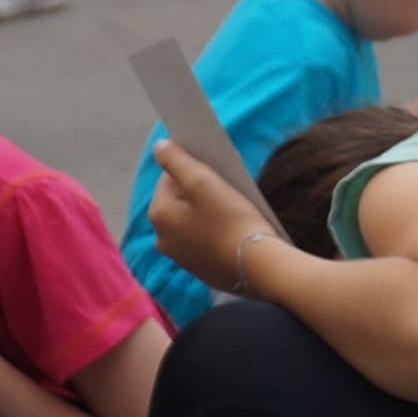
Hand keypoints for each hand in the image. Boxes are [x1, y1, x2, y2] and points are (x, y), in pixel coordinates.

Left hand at [142, 136, 271, 291]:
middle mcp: (162, 238)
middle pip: (179, 200)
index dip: (193, 170)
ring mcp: (180, 257)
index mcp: (158, 215)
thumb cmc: (231, 221)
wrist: (259, 268)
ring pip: (192, 220)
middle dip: (200, 191)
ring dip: (208, 210)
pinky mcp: (200, 268)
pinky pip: (203, 239)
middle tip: (228, 188)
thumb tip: (159, 147)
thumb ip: (177, 160)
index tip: (217, 171)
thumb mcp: (202, 182)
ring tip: (233, 207)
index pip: (169, 178)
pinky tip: (234, 229)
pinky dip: (215, 231)